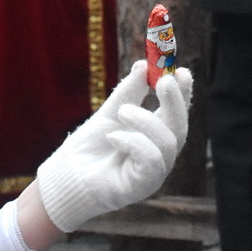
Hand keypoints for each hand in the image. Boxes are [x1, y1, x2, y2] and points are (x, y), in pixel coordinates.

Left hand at [34, 59, 191, 233]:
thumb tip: (144, 65)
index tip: (181, 71)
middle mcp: (160, 154)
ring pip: (168, 142)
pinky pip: (151, 159)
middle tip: (164, 81)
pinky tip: (113, 137)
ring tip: (122, 112)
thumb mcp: (110, 112)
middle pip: (180, 127)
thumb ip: (129, 92)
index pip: (177, 112)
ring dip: (145, 120)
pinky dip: (133, 142)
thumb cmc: (90, 146)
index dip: (183, 93)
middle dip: (174, 102)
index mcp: (155, 136)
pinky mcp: (143, 186)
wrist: (68, 174)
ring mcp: (154, 172)